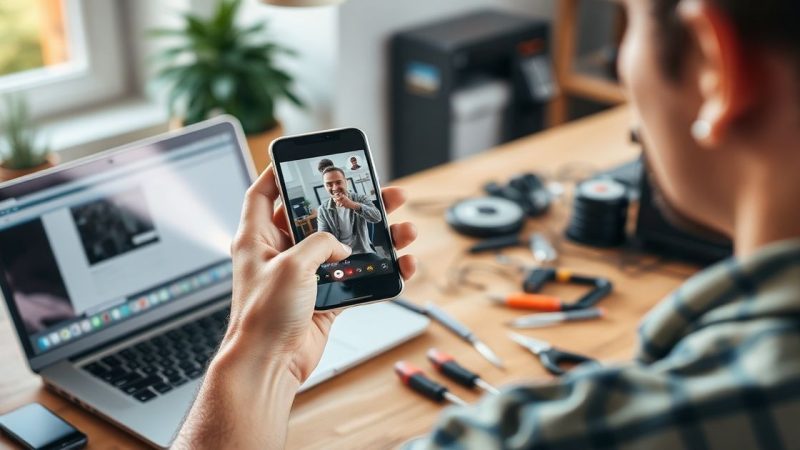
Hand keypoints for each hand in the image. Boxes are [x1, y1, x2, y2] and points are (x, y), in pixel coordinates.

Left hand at [219, 165, 417, 383]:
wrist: (270, 365)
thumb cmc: (262, 317)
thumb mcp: (291, 265)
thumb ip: (319, 243)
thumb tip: (340, 245)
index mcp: (258, 238)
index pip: (264, 192)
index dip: (280, 172)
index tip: (303, 159)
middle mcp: (280, 253)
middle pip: (318, 216)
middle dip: (350, 204)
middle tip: (377, 191)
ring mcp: (304, 275)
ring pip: (344, 246)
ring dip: (375, 237)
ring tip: (402, 228)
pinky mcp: (324, 297)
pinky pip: (356, 276)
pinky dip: (379, 270)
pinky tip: (401, 264)